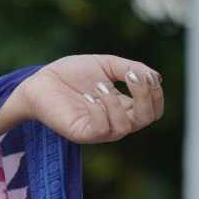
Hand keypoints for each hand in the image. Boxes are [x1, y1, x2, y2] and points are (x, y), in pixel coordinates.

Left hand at [19, 54, 164, 146]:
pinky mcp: (82, 134)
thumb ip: (132, 68)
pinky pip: (101, 129)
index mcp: (124, 106)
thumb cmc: (73, 73)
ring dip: (115, 102)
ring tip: (99, 85)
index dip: (156, 94)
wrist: (41, 80)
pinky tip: (88, 96)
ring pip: (125, 127)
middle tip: (131, 75)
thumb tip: (156, 78)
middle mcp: (115, 121)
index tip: (145, 74)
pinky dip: (99, 110)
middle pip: (146, 119)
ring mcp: (99, 130)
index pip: (153, 110)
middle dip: (144, 96)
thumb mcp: (107, 65)